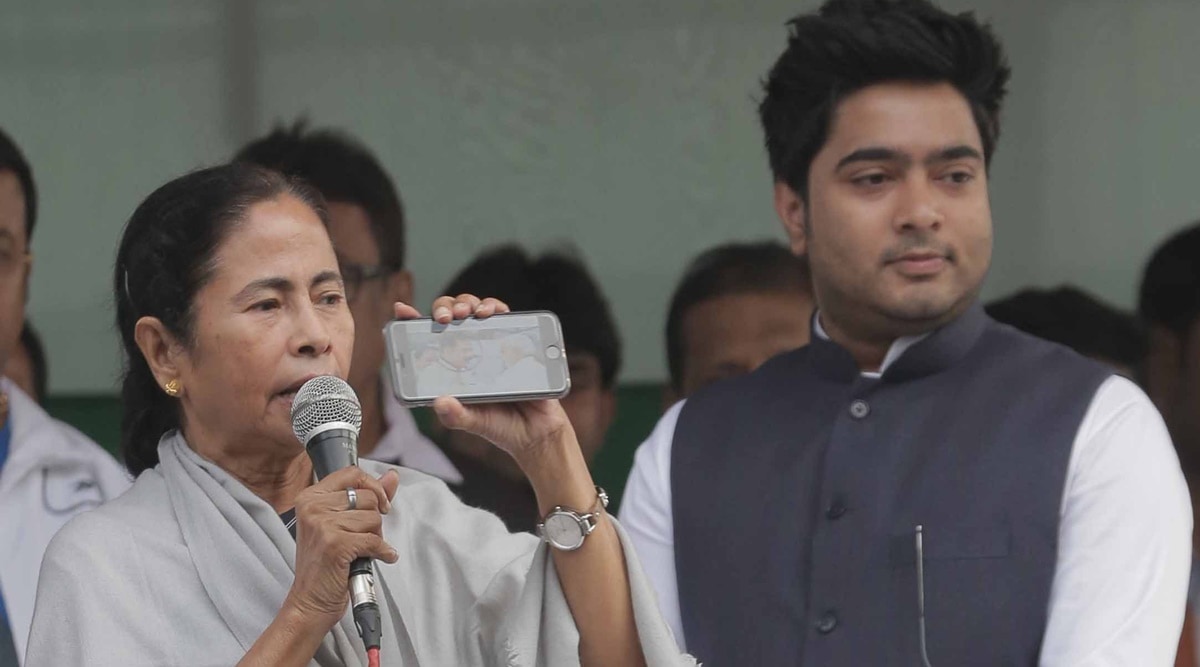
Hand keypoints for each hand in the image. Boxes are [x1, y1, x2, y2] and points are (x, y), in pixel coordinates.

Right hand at [284, 467, 400, 631]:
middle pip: (368, 497)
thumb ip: (367, 496)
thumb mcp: (340, 524)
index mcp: (310, 497)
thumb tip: (392, 475)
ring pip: (374, 518)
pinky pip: (375, 540)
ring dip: (375, 537)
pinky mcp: (335, 544)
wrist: (309, 602)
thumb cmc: (324, 565)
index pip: (352, 473)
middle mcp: (312, 507)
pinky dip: (382, 552)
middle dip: (374, 520)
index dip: (373, 487)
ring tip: (359, 551)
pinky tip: (376, 559)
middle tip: (361, 538)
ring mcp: (322, 524)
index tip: (379, 504)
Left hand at [393, 294, 576, 467]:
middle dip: (444, 308)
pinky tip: (489, 313)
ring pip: (474, 309)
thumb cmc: (501, 426)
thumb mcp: (473, 422)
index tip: (402, 311)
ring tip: (466, 313)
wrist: (538, 432)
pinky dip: (495, 307)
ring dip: (467, 303)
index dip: (413, 321)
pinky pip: (503, 315)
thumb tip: (440, 402)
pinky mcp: (514, 340)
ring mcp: (491, 343)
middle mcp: (469, 351)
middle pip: (451, 315)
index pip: (428, 339)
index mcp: (453, 368)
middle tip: (445, 318)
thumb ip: (455, 415)